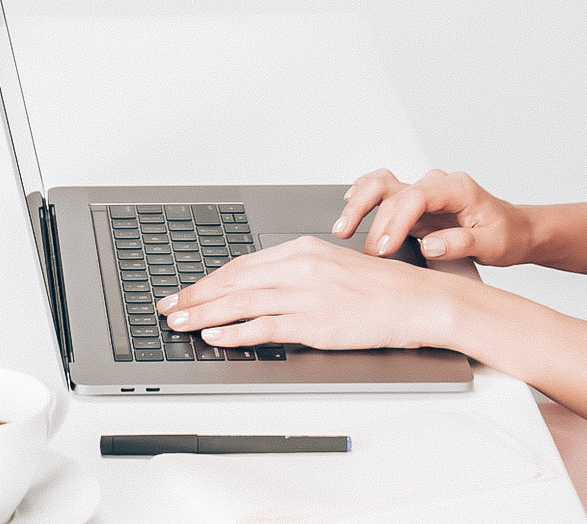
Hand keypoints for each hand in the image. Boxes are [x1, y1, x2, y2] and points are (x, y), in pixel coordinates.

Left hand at [156, 235, 465, 349]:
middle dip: (195, 296)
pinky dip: (235, 332)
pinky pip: (265, 328)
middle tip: (168, 307)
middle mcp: (301, 268)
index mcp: (304, 250)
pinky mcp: (316, 324)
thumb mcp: (333, 267)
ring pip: (242, 303)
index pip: (242, 265)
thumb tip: (260, 287)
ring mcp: (307, 296)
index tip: (186, 291)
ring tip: (179, 323)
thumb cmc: (382, 289)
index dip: (208, 280)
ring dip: (204, 314)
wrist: (418, 301)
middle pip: (234, 282)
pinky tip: (216, 336)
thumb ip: (296, 273)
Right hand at [335, 168, 530, 266]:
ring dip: (359, 203)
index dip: (396, 222)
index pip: (416, 197)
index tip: (385, 248)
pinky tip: (348, 208)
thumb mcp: (492, 244)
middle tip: (363, 250)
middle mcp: (436, 185)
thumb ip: (460, 243)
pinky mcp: (414, 204)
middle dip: (372, 219)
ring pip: (381, 184)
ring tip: (342, 227)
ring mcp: (423, 192)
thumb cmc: (506, 234)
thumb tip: (429, 245)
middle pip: (392, 189)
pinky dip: (363, 197)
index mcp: (456, 188)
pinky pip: (383, 192)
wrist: (515, 229)